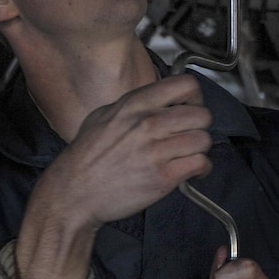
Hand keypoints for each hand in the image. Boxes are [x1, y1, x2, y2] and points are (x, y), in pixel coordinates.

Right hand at [14, 75, 212, 278]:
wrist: (75, 192)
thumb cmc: (86, 157)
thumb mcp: (103, 116)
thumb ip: (133, 105)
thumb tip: (157, 102)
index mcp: (135, 104)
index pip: (186, 85)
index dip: (195, 97)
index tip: (190, 108)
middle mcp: (148, 123)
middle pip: (202, 114)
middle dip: (200, 126)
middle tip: (191, 135)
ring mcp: (156, 150)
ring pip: (204, 140)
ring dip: (200, 149)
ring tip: (190, 155)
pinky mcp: (163, 177)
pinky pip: (200, 164)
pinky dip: (201, 169)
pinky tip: (191, 172)